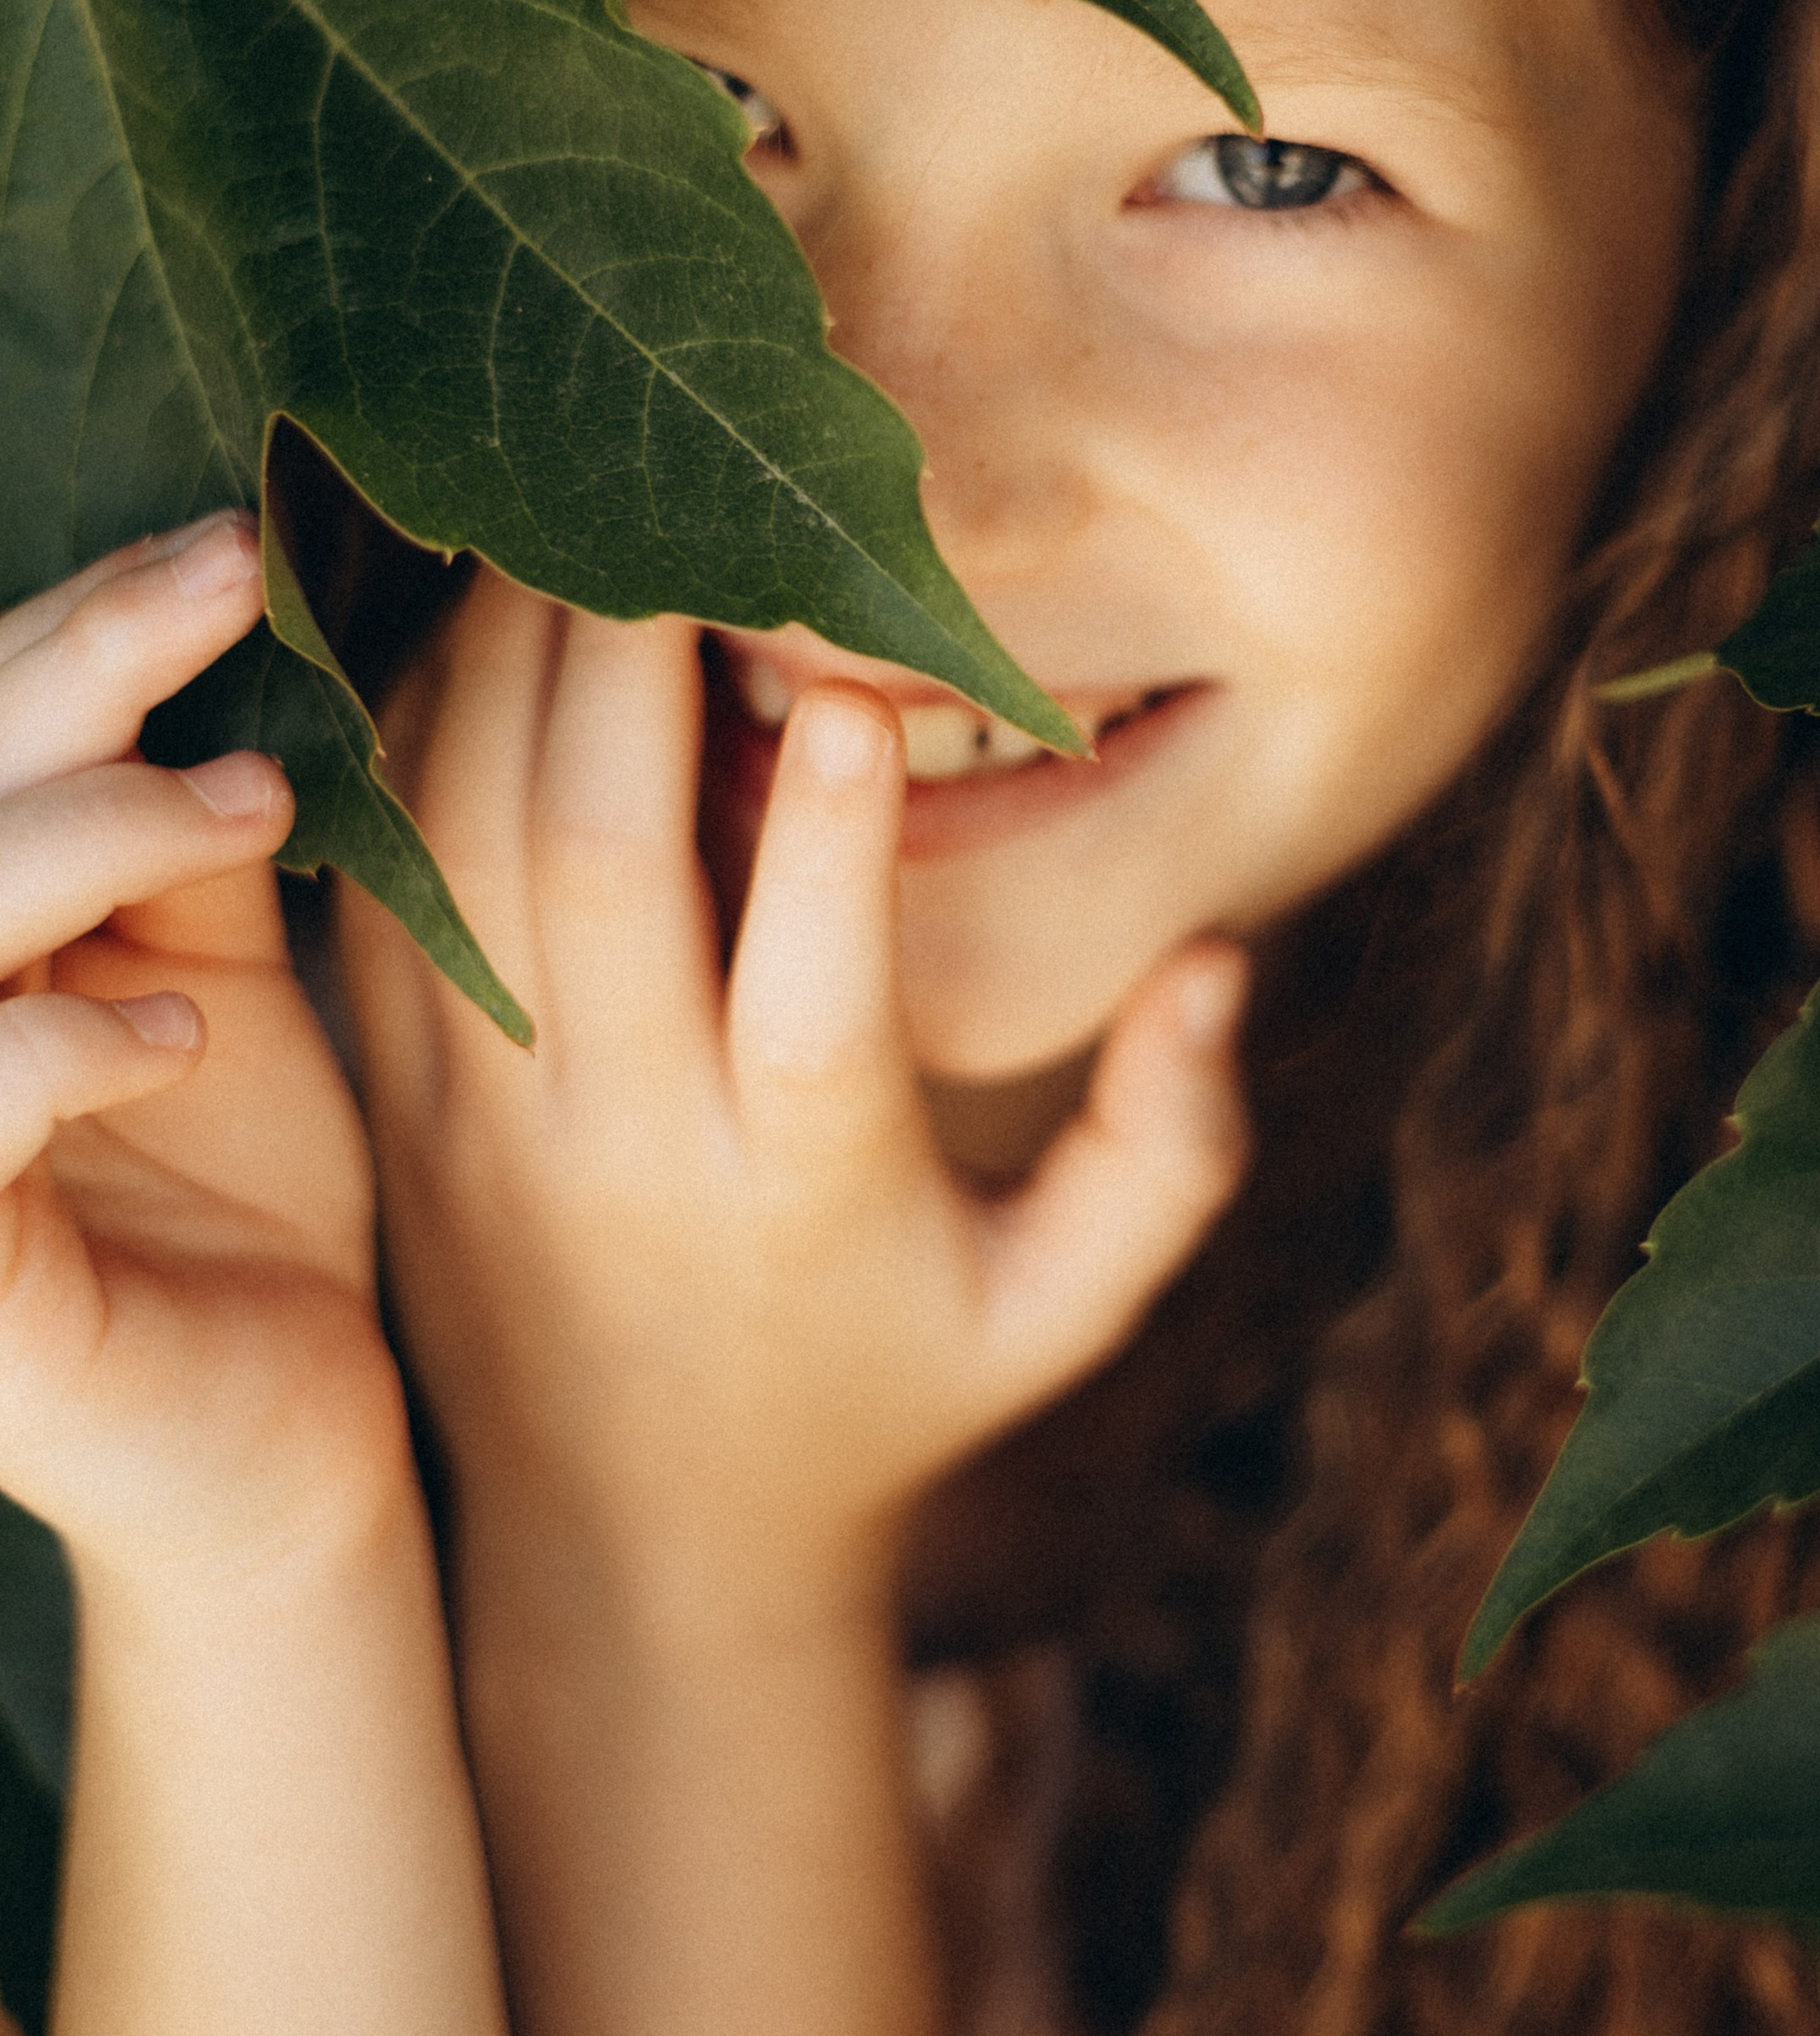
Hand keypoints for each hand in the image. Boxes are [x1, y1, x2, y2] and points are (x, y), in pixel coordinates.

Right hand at [0, 519, 396, 1589]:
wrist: (295, 1441)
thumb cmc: (252, 1201)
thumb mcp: (221, 969)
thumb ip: (189, 836)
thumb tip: (226, 617)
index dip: (67, 626)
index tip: (224, 540)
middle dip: (71, 667)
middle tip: (231, 578)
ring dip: (85, 833)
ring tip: (255, 806)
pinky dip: (56, 1047)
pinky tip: (181, 1028)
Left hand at [345, 574, 1248, 1639]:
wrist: (636, 1546)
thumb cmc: (890, 1385)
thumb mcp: (1059, 1310)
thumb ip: (1166, 1147)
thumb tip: (1222, 961)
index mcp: (804, 1197)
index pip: (817, 1007)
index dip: (841, 847)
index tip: (868, 688)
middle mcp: (624, 1148)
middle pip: (599, 873)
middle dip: (628, 665)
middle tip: (675, 489)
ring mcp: (480, 1120)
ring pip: (466, 851)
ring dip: (508, 664)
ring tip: (572, 506)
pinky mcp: (388, 1093)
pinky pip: (382, 882)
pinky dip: (413, 735)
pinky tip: (474, 616)